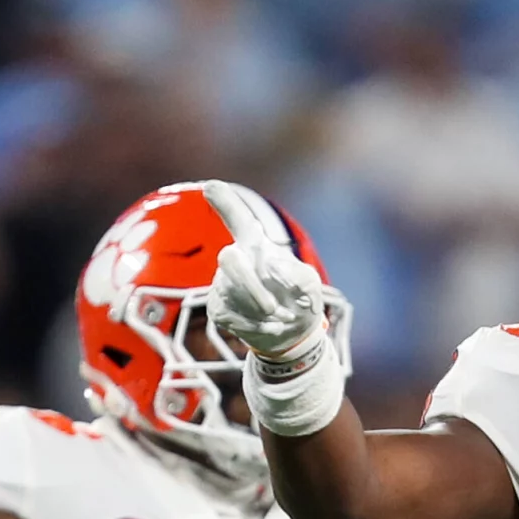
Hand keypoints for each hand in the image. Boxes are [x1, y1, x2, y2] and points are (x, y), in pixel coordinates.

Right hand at [203, 180, 325, 363]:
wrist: (292, 331)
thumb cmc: (299, 297)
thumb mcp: (309, 284)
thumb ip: (297, 276)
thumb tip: (270, 269)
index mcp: (257, 245)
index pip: (239, 219)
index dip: (225, 203)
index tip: (210, 186)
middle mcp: (235, 258)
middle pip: (230, 260)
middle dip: (251, 286)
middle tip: (273, 308)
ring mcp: (222, 282)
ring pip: (233, 293)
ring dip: (263, 312)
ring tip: (285, 317)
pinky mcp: (218, 307)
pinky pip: (233, 317)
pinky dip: (258, 326)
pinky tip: (274, 326)